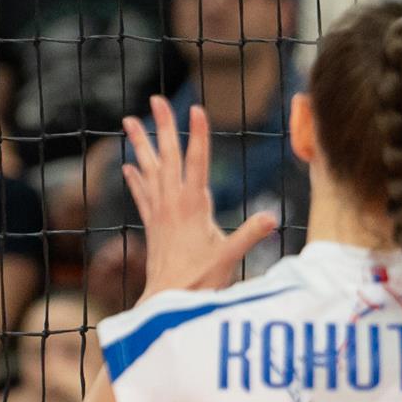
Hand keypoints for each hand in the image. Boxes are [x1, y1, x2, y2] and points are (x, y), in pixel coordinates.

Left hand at [121, 96, 275, 300]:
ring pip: (148, 169)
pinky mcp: (153, 225)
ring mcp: (159, 213)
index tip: (196, 109)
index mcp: (193, 206)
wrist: (167, 301)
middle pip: (168, 157)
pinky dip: (135, 178)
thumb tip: (273, 218)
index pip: (197, 162)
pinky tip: (127, 166)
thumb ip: (250, 235)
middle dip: (164, 127)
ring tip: (130, 121)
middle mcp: (172, 203)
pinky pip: (141, 194)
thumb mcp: (230, 256)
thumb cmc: (200, 280)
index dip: (198, 135)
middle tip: (156, 100)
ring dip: (141, 144)